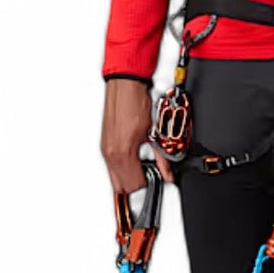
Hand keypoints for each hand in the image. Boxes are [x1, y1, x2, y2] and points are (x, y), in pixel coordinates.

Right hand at [102, 78, 174, 193]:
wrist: (125, 85)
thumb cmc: (136, 102)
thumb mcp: (155, 133)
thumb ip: (162, 158)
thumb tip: (168, 173)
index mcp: (123, 153)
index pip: (134, 185)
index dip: (148, 185)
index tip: (156, 181)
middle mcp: (111, 154)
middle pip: (122, 187)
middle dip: (137, 185)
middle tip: (150, 176)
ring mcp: (105, 149)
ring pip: (115, 178)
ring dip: (129, 177)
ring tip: (143, 166)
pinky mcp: (104, 144)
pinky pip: (111, 166)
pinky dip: (122, 167)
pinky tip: (134, 157)